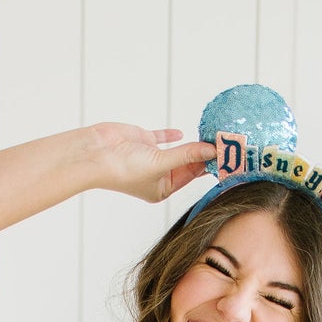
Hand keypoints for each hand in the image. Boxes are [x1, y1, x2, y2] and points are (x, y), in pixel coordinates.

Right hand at [87, 121, 216, 202]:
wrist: (96, 154)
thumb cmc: (123, 169)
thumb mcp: (161, 163)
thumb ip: (187, 155)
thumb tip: (211, 150)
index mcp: (162, 189)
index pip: (191, 175)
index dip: (207, 164)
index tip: (225, 154)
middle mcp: (158, 175)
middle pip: (187, 162)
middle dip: (203, 153)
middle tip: (224, 142)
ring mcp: (151, 157)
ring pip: (177, 150)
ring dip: (192, 144)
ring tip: (212, 134)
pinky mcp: (143, 141)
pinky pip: (162, 138)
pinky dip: (172, 136)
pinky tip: (184, 133)